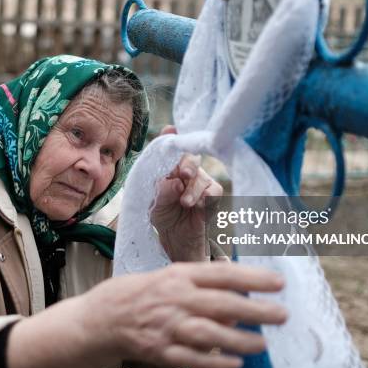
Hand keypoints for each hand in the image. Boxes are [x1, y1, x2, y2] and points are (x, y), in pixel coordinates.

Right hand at [85, 262, 285, 367]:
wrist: (103, 318)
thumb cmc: (143, 294)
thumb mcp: (171, 279)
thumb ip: (203, 288)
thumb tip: (239, 301)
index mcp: (179, 275)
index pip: (221, 273)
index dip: (252, 277)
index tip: (278, 282)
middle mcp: (175, 298)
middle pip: (220, 303)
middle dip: (255, 309)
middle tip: (281, 314)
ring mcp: (167, 326)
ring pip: (209, 332)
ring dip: (239, 339)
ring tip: (263, 343)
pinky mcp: (160, 351)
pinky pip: (192, 358)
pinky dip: (215, 361)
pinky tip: (235, 363)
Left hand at [151, 125, 222, 260]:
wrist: (175, 237)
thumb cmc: (162, 213)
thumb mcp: (153, 202)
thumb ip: (161, 191)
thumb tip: (176, 182)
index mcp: (169, 166)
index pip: (170, 149)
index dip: (171, 138)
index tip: (171, 130)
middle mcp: (186, 170)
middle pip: (191, 158)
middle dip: (188, 164)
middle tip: (184, 175)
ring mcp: (201, 181)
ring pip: (202, 178)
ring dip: (193, 190)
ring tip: (185, 203)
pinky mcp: (212, 196)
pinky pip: (214, 191)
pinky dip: (206, 198)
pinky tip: (198, 206)